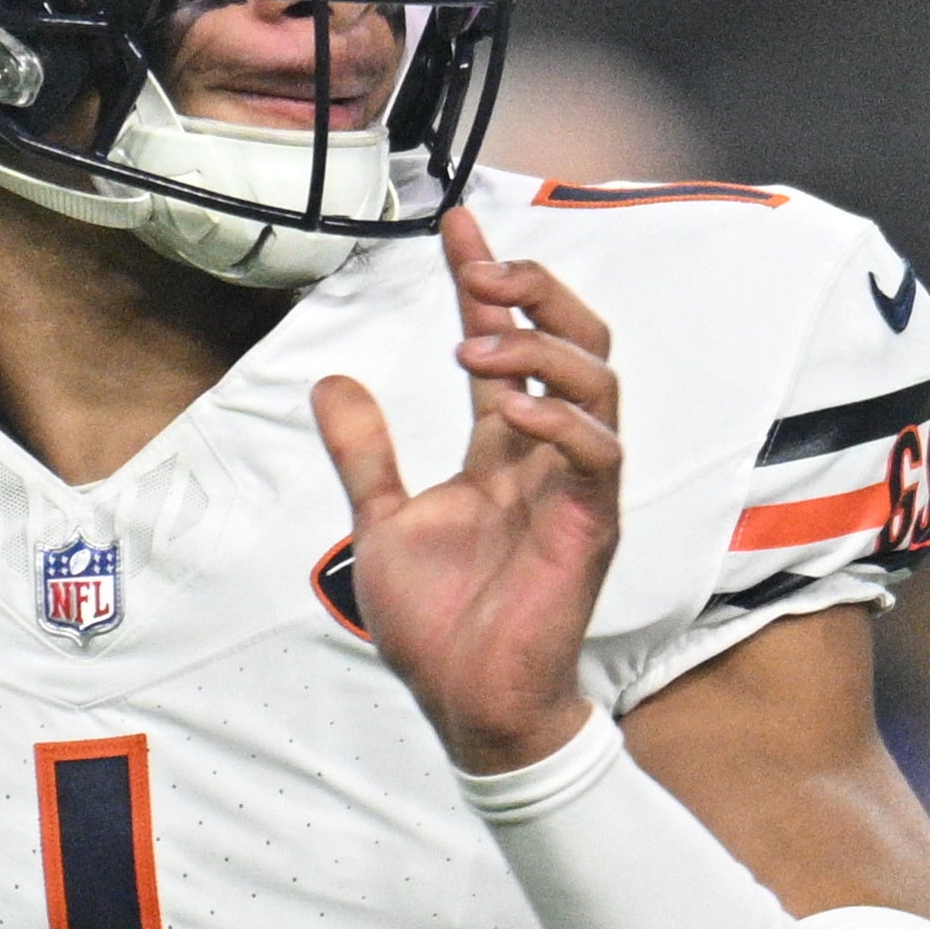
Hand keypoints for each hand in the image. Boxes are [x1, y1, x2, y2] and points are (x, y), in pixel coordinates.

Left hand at [310, 211, 622, 771]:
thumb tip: (331, 380)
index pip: (502, 343)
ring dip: (543, 348)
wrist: (467, 702)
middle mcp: (546, 455)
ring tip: (476, 341)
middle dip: (536, 291)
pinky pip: (597, 455)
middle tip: (485, 267)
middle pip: (573, 342)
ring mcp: (575, 487)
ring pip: (599, 383)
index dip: (482, 282)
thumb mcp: (382, 519)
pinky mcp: (591, 526)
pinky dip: (559, 421)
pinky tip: (513, 408)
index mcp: (502, 448)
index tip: (455, 226)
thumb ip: (364, 451)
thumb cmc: (440, 624)